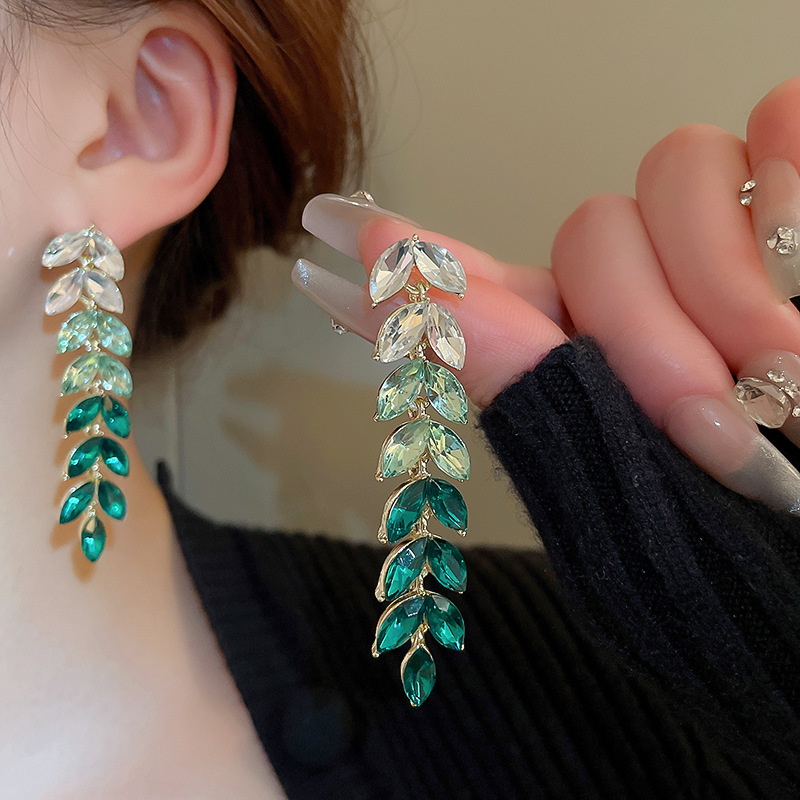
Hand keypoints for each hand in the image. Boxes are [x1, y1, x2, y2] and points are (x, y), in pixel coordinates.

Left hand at [297, 79, 799, 512]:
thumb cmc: (771, 559)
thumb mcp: (647, 504)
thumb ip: (525, 388)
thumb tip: (403, 293)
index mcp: (602, 368)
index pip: (483, 294)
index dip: (410, 266)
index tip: (323, 232)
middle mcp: (658, 290)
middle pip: (585, 232)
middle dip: (631, 327)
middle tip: (702, 417)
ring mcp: (740, 226)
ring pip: (668, 171)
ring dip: (715, 280)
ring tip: (783, 367)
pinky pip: (776, 124)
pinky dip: (796, 186)